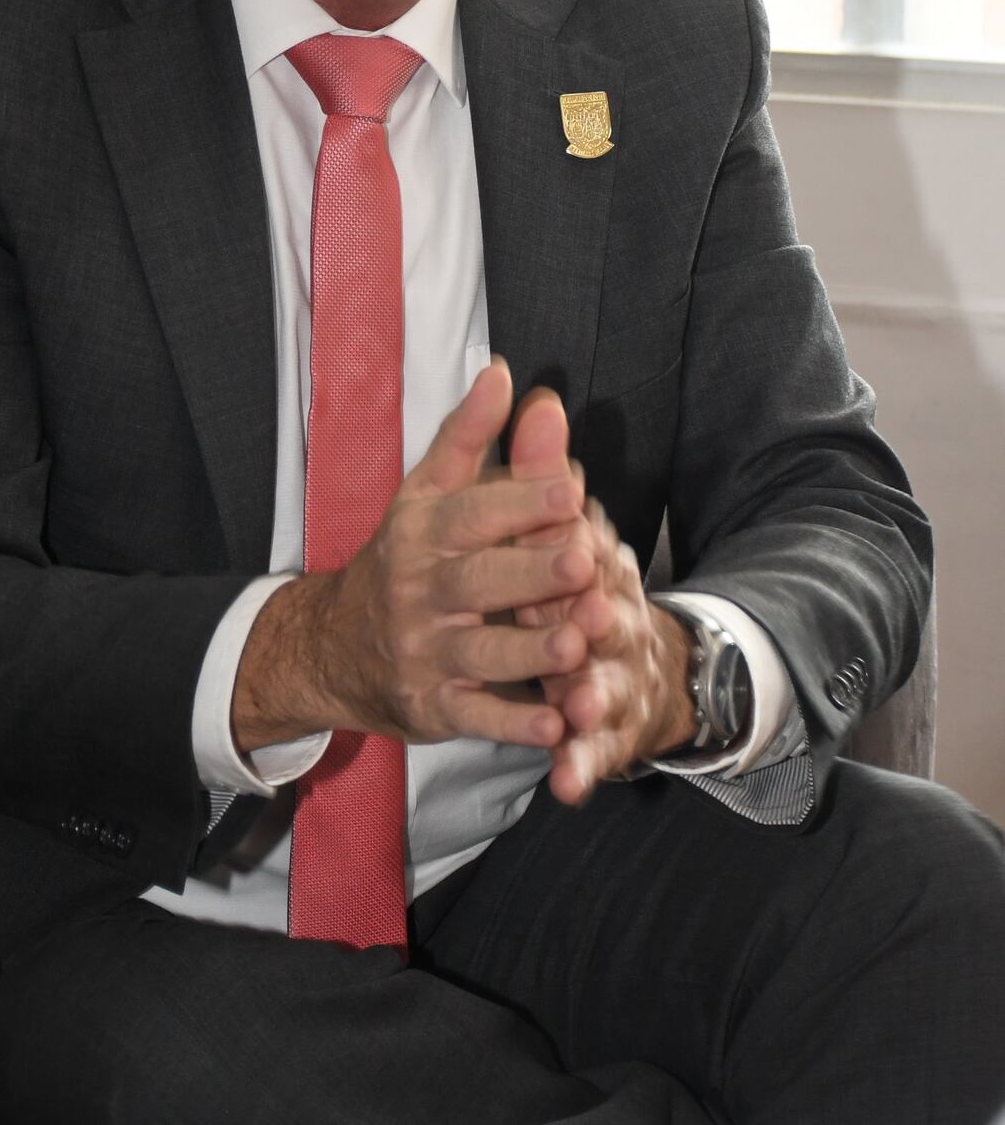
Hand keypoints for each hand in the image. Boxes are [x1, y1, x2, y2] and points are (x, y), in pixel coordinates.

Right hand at [232, 362, 600, 753]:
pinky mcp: (432, 705)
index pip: (472, 512)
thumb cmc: (401, 559)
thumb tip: (505, 372)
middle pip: (479, 581)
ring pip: (482, 653)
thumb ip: (468, 436)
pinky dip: (513, 724)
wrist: (333, 645)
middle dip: (532, 573)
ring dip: (531, 652)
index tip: (571, 488)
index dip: (521, 501)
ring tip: (579, 644)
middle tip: (583, 560)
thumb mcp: (424, 492)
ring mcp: (425, 652)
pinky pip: (475, 717)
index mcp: (423, 532)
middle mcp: (421, 591)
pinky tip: (555, 725)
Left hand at [512, 426, 694, 802]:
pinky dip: (581, 768)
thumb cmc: (582, 581)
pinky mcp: (607, 732)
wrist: (647, 661)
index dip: (569, 540)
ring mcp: (612, 677)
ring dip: (592, 696)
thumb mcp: (563, 523)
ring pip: (603, 687)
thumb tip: (528, 391)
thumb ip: (541, 468)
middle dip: (592, 617)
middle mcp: (610, 618)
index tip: (563, 529)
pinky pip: (594, 754)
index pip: (579, 546)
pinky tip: (564, 784)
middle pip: (602, 618)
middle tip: (581, 621)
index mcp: (592, 563)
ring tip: (577, 709)